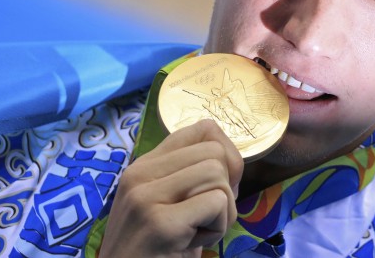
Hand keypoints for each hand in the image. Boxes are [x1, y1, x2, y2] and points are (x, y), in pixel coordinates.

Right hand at [100, 119, 243, 256]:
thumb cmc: (155, 249)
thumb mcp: (168, 203)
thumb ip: (192, 176)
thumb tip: (234, 159)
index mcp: (144, 165)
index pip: (203, 129)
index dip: (226, 155)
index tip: (218, 185)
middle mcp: (140, 173)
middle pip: (215, 151)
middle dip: (226, 187)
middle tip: (205, 217)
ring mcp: (146, 197)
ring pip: (218, 175)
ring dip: (223, 211)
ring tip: (196, 232)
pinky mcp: (160, 223)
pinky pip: (217, 203)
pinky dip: (218, 228)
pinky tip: (191, 243)